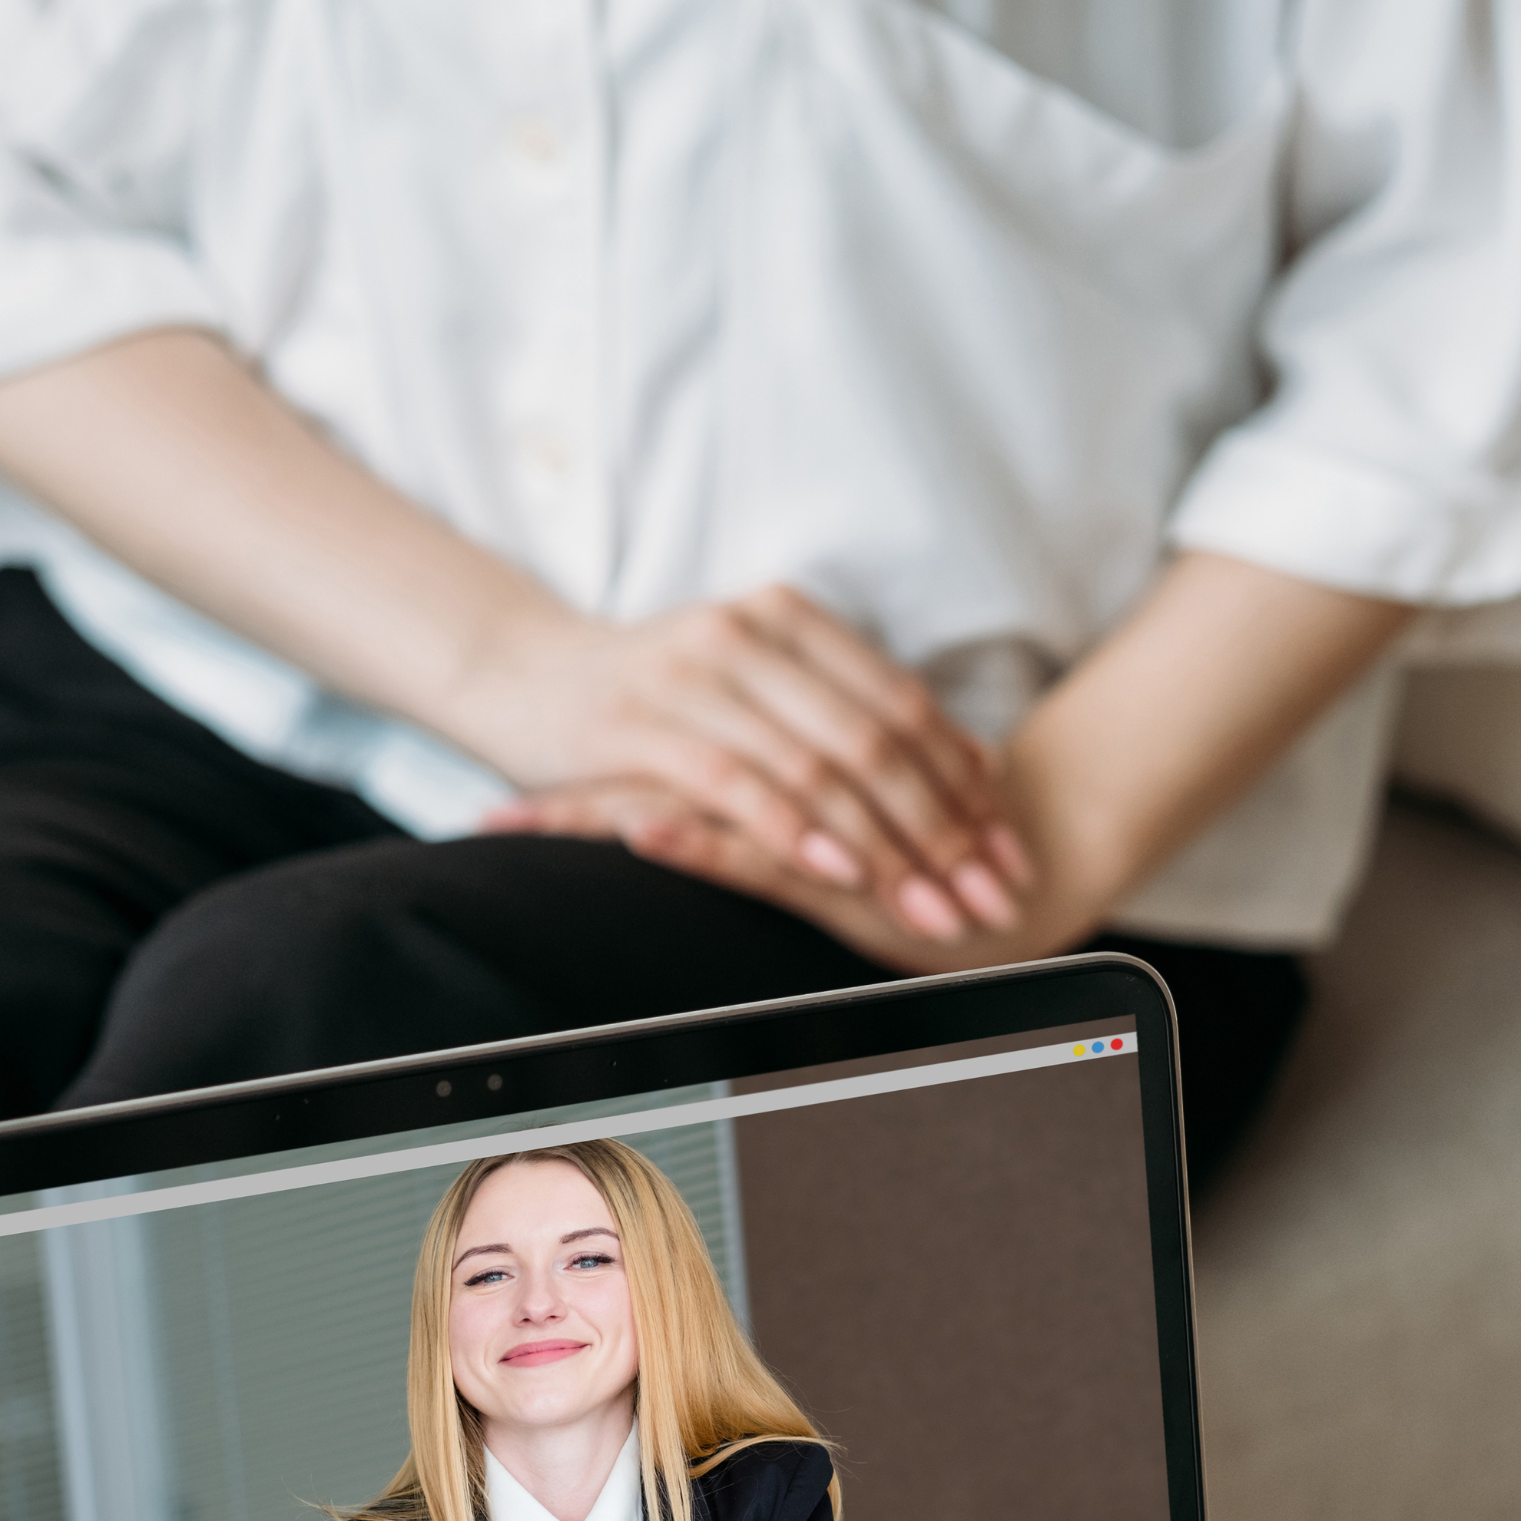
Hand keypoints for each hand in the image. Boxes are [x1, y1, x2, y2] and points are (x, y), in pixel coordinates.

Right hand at [462, 585, 1031, 944]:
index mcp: (787, 617)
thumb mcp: (751, 683)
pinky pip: (738, 785)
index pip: (902, 703)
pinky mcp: (641, 725)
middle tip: (986, 893)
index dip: (962, 781)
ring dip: (884, 847)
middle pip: (876, 739)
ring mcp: (694, 675)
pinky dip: (796, 831)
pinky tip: (839, 872)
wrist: (515, 672)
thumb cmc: (646, 692)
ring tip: (931, 904)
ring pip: (818, 765)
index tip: (1005, 847)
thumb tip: (958, 762)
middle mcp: (748, 633)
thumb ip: (837, 709)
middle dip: (941, 829)